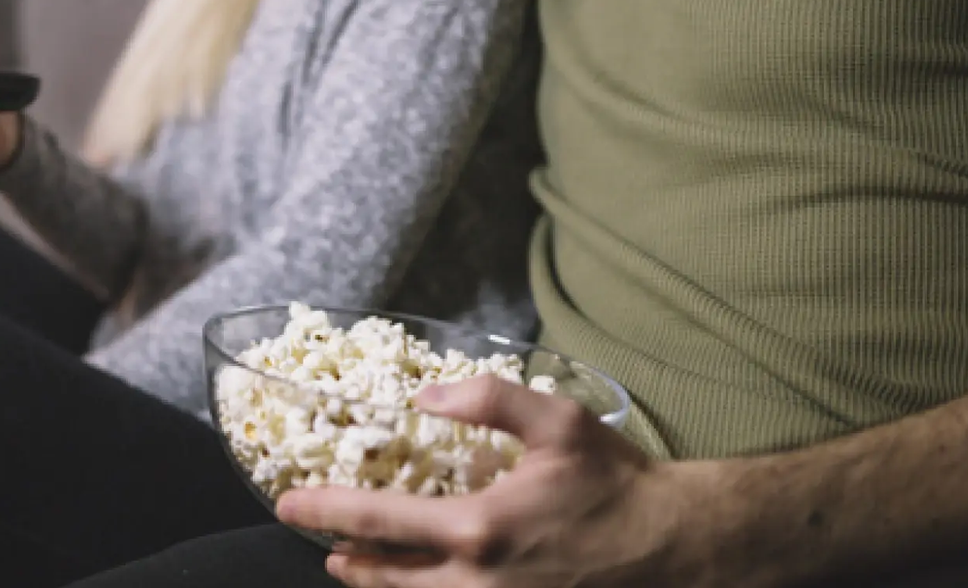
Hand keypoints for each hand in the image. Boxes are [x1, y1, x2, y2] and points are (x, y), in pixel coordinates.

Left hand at [277, 377, 706, 587]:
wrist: (679, 547)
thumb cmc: (618, 484)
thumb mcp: (557, 421)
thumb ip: (487, 400)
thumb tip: (425, 398)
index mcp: (479, 530)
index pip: (378, 522)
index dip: (324, 512)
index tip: (288, 505)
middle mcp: (478, 583)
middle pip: (386, 580)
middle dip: (348, 561)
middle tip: (325, 544)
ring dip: (381, 586)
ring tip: (357, 568)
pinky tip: (424, 582)